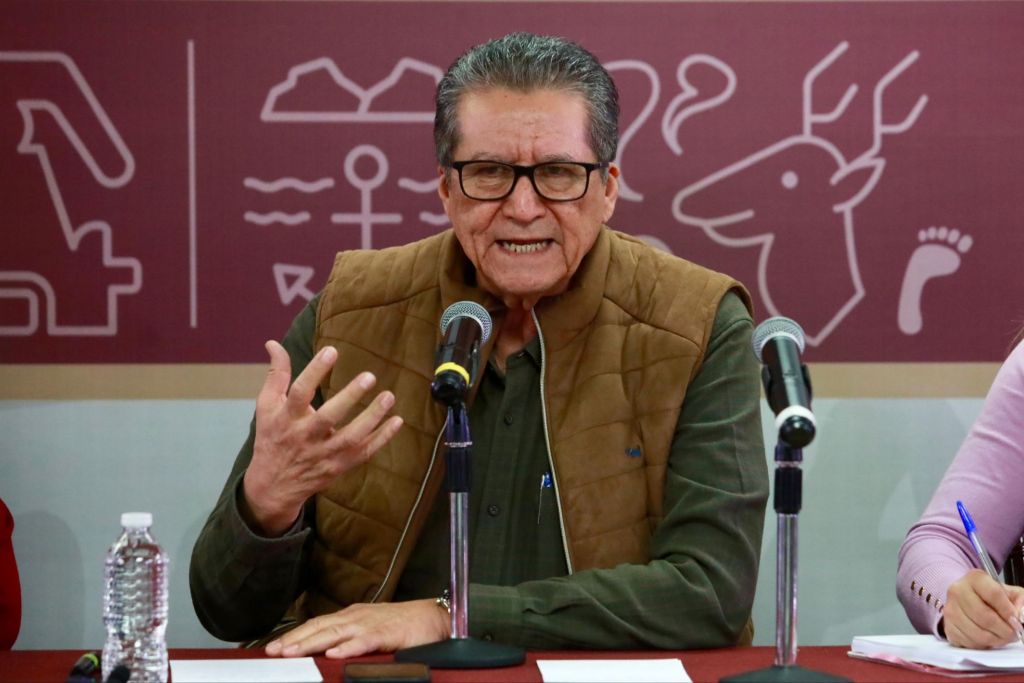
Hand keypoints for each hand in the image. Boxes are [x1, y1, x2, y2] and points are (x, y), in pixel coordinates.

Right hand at [242, 340, 403, 534]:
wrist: (273, 485)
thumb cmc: (272, 436)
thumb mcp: (267, 406)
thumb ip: (276, 374)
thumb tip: (273, 342)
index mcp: (285, 418)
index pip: (299, 392)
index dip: (314, 371)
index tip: (332, 350)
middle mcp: (304, 437)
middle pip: (328, 417)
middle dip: (349, 397)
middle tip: (369, 376)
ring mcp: (323, 454)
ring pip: (350, 438)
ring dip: (372, 418)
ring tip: (389, 396)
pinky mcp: (338, 466)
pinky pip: (364, 453)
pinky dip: (382, 439)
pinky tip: (397, 421)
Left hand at [265, 600, 449, 657]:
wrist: (434, 617)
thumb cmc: (403, 626)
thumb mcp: (370, 629)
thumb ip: (349, 638)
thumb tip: (325, 651)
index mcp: (352, 616)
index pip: (317, 625)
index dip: (295, 635)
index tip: (274, 647)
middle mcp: (357, 617)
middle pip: (320, 627)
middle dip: (295, 640)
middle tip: (273, 652)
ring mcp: (371, 624)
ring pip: (335, 633)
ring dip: (311, 643)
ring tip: (292, 653)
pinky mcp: (387, 634)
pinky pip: (364, 641)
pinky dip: (348, 647)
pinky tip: (334, 654)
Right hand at [943, 569, 1023, 647]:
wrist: (971, 599)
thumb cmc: (993, 597)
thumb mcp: (1012, 594)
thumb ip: (1021, 602)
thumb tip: (1020, 616)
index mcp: (975, 578)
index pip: (993, 594)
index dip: (1008, 611)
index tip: (1016, 620)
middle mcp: (958, 591)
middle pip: (984, 616)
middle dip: (1004, 630)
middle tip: (1013, 633)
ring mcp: (950, 609)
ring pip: (977, 632)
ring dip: (995, 639)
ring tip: (1002, 636)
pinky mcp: (948, 626)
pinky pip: (969, 642)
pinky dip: (983, 644)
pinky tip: (988, 638)